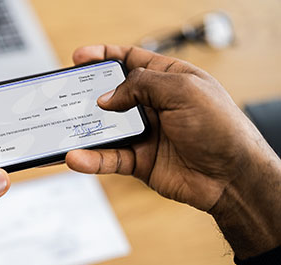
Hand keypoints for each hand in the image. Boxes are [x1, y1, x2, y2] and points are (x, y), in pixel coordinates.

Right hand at [66, 45, 280, 257]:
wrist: (231, 177)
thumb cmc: (220, 128)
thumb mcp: (183, 90)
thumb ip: (141, 86)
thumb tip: (106, 97)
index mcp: (169, 80)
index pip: (131, 61)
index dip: (105, 57)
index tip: (80, 57)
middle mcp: (154, 106)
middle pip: (112, 95)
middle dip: (88, 94)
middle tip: (65, 95)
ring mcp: (146, 134)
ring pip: (107, 129)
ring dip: (85, 130)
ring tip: (64, 129)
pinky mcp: (140, 161)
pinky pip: (110, 158)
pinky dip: (92, 159)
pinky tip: (78, 157)